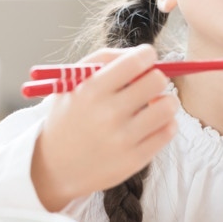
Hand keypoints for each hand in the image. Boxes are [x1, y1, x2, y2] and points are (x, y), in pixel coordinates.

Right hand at [30, 45, 179, 210]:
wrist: (54, 167)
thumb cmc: (68, 118)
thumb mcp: (72, 82)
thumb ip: (106, 60)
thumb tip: (144, 54)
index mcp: (91, 90)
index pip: (135, 61)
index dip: (147, 55)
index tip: (146, 59)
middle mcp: (108, 114)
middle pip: (157, 81)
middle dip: (156, 77)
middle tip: (148, 83)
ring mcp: (123, 139)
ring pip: (168, 106)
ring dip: (165, 101)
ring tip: (153, 104)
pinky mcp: (135, 159)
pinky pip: (168, 131)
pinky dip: (166, 123)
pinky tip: (152, 123)